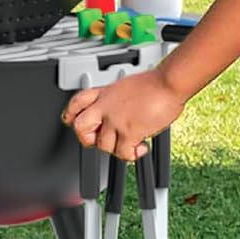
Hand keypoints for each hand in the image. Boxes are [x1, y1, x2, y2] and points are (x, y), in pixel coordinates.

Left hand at [62, 69, 186, 160]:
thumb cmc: (155, 83)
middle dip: (87, 138)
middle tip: (99, 140)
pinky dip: (133, 155)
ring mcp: (116, 120)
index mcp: (105, 93)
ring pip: (103, 145)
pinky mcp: (129, 132)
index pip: (77, 103)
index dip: (70, 114)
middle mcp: (106, 106)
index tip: (72, 122)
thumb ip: (116, 100)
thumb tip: (119, 113)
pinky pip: (123, 154)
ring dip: (118, 148)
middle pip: (80, 127)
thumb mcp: (126, 86)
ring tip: (130, 143)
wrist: (168, 83)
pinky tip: (141, 148)